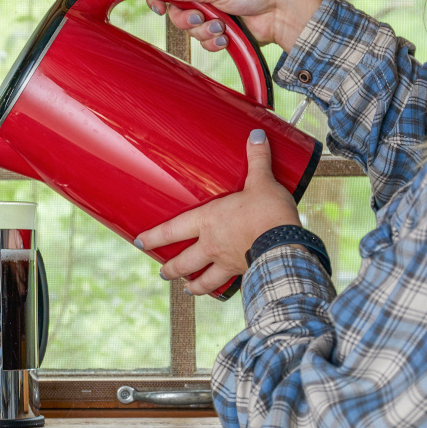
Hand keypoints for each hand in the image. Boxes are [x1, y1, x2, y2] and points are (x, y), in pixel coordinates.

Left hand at [135, 129, 301, 295]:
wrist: (287, 246)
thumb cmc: (269, 213)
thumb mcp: (262, 182)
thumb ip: (257, 160)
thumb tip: (257, 135)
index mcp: (208, 221)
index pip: (172, 230)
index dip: (154, 236)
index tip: (139, 242)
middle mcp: (212, 244)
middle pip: (183, 261)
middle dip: (171, 268)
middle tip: (162, 272)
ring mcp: (226, 262)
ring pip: (203, 279)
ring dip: (193, 285)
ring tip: (187, 288)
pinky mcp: (244, 272)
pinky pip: (228, 285)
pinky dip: (220, 289)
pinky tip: (220, 293)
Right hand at [147, 0, 322, 53]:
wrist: (282, 14)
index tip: (158, 8)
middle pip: (176, 10)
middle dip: (187, 19)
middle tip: (200, 17)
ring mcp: (212, 13)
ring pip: (190, 29)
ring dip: (205, 31)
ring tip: (222, 26)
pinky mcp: (221, 31)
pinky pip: (204, 41)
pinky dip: (214, 42)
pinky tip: (227, 37)